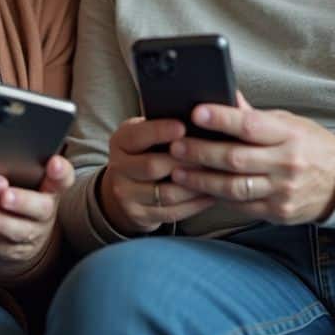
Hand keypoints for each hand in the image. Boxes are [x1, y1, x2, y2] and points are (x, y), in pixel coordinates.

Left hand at [0, 155, 74, 281]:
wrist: (20, 234)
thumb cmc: (17, 196)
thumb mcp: (24, 180)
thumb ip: (17, 167)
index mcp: (50, 189)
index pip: (63, 179)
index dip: (60, 172)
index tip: (54, 162)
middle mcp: (45, 212)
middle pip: (41, 208)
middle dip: (22, 201)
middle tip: (5, 195)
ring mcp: (32, 234)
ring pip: (18, 230)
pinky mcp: (15, 252)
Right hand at [99, 116, 214, 234]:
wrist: (123, 188)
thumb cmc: (144, 152)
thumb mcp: (142, 134)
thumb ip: (160, 127)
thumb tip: (196, 118)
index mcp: (120, 142)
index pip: (138, 136)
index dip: (160, 131)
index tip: (183, 126)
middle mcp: (118, 169)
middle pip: (152, 166)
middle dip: (184, 161)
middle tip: (211, 153)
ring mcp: (127, 196)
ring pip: (166, 193)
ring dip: (194, 185)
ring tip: (216, 175)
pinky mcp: (140, 215)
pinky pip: (172, 212)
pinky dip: (195, 204)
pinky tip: (211, 194)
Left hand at [168, 93, 334, 224]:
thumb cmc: (310, 145)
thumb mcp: (289, 122)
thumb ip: (254, 116)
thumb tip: (224, 96)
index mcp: (289, 135)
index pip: (250, 125)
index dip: (221, 119)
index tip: (196, 113)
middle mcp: (287, 163)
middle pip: (235, 158)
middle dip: (201, 152)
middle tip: (175, 146)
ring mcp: (282, 190)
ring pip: (234, 186)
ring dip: (202, 179)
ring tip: (179, 170)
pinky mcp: (278, 211)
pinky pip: (240, 205)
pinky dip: (217, 197)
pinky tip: (200, 188)